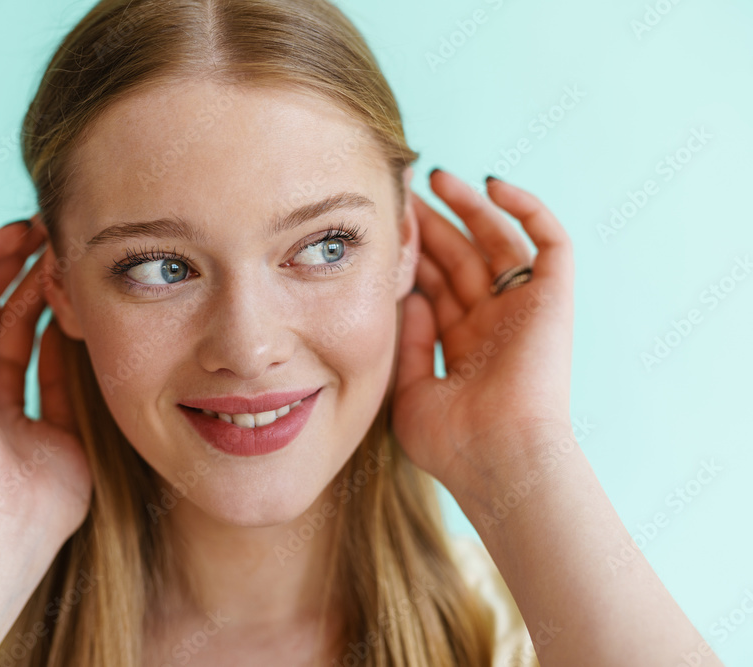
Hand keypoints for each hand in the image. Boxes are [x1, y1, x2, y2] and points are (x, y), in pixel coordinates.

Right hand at [0, 216, 91, 546]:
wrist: (14, 532)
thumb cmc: (46, 499)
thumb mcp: (70, 432)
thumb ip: (63, 388)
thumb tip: (67, 343)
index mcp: (1, 398)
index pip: (13, 329)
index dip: (35, 291)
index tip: (64, 261)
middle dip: (13, 265)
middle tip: (45, 233)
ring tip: (20, 231)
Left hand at [392, 170, 575, 493]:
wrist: (497, 460)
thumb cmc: (452, 442)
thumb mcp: (407, 390)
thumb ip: (407, 341)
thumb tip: (408, 294)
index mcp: (462, 347)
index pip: (435, 286)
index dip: (412, 253)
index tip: (383, 223)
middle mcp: (493, 324)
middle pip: (460, 258)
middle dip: (431, 224)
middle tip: (402, 190)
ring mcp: (523, 310)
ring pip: (498, 242)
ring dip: (469, 207)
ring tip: (435, 176)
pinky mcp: (553, 299)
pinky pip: (550, 243)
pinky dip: (528, 209)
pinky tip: (491, 184)